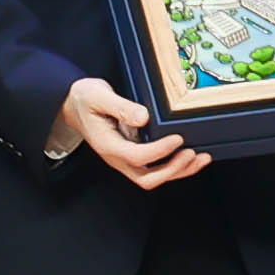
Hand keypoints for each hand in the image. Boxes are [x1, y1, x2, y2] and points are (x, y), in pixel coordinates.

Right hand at [48, 75, 208, 187]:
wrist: (73, 104)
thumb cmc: (84, 99)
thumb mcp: (99, 96)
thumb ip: (121, 106)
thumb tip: (143, 116)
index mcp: (108, 146)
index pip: (137, 156)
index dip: (160, 150)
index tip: (178, 138)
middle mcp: (117, 158)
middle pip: (147, 178)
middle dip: (173, 170)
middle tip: (192, 154)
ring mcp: (124, 159)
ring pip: (153, 177)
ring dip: (179, 171)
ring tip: (201, 158)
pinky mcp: (132, 155)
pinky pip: (155, 168)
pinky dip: (175, 166)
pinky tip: (191, 157)